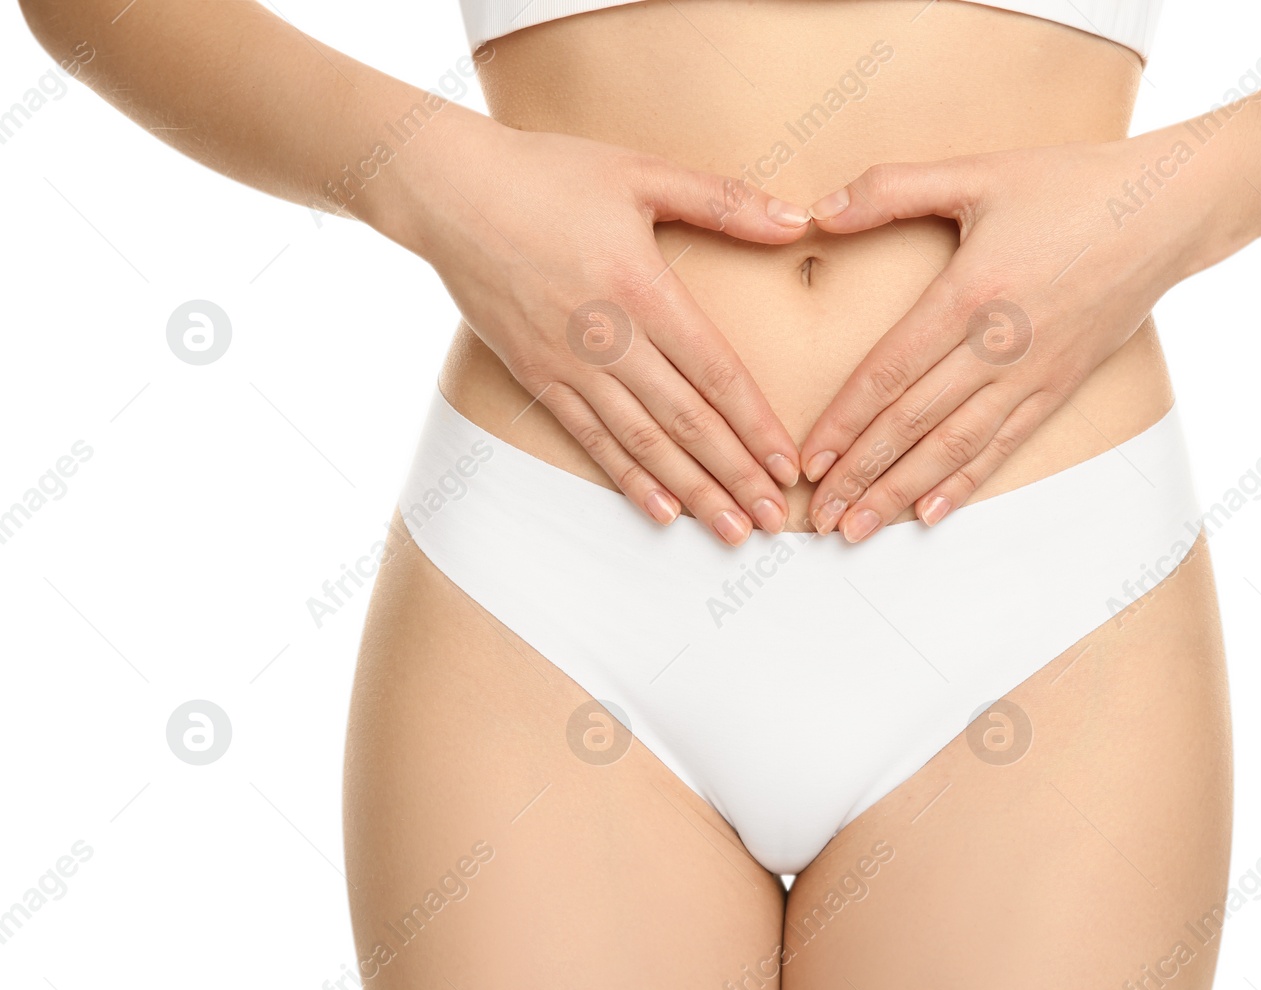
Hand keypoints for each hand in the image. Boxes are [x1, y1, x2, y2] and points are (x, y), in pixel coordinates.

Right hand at [398, 112, 814, 544]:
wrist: (448, 193)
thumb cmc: (548, 175)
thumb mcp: (642, 173)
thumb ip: (724, 200)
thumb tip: (797, 220)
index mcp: (642, 289)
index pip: (715, 372)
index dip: (755, 424)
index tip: (787, 465)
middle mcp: (608, 339)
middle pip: (686, 421)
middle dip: (735, 476)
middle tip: (774, 521)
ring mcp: (569, 365)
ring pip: (642, 443)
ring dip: (692, 492)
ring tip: (732, 531)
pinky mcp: (536, 377)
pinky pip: (591, 439)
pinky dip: (629, 479)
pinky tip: (662, 512)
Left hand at [798, 135, 1217, 541]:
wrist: (1169, 212)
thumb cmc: (1071, 185)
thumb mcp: (977, 172)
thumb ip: (890, 189)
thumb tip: (817, 213)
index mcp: (969, 295)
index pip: (891, 372)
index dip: (845, 420)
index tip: (809, 458)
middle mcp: (999, 346)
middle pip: (913, 422)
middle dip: (861, 473)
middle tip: (821, 515)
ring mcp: (1033, 374)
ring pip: (955, 446)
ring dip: (901, 491)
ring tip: (860, 529)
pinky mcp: (1060, 387)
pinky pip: (1005, 445)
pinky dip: (965, 483)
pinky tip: (930, 512)